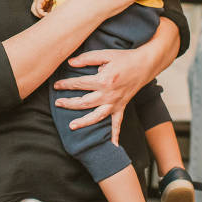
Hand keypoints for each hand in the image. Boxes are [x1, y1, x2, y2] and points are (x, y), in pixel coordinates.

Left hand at [31, 0, 65, 17]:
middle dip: (39, 16)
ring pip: (34, 11)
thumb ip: (54, 5)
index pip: (39, 9)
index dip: (42, 14)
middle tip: (46, 17)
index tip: (48, 16)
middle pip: (34, 10)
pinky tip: (47, 14)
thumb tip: (55, 13)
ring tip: (47, 17)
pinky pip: (38, 9)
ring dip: (40, 16)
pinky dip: (42, 14)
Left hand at [52, 18, 179, 145]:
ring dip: (84, 122)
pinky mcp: (122, 107)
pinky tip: (111, 146)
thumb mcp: (104, 54)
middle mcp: (109, 95)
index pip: (79, 84)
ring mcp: (115, 103)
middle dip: (69, 103)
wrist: (145, 64)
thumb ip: (86, 59)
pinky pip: (117, 123)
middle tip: (57, 103)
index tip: (56, 85)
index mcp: (103, 80)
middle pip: (84, 102)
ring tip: (71, 126)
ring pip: (97, 116)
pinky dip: (115, 135)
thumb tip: (70, 62)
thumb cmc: (124, 58)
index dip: (66, 84)